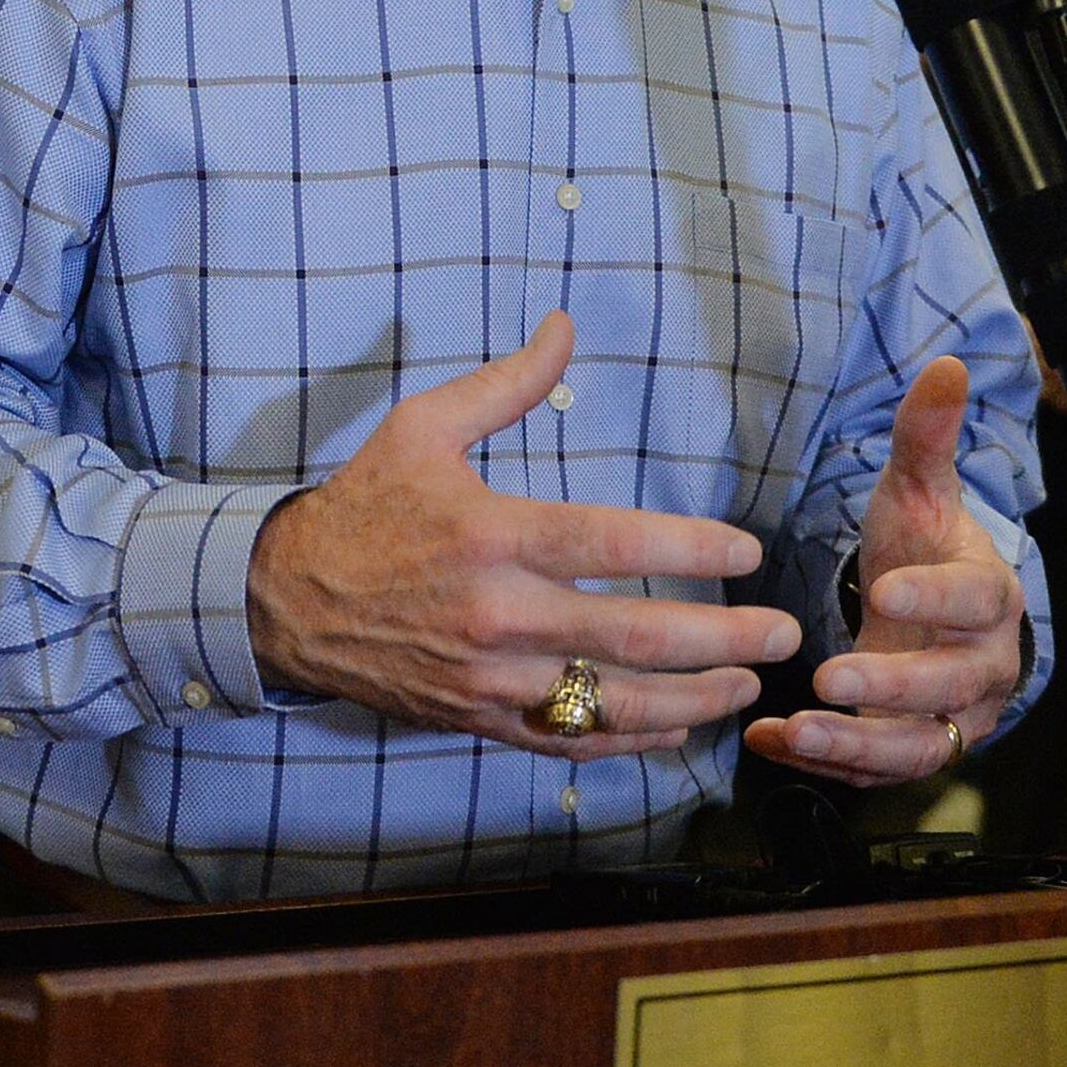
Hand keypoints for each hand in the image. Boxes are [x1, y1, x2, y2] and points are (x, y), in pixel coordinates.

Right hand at [244, 313, 798, 760]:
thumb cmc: (362, 507)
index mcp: (490, 535)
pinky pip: (569, 740)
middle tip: (783, 632)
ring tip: (749, 685)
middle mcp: (495, 614)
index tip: (746, 549)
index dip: (690, 548)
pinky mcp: (478, 719)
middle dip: (723, 637)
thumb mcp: (421, 428)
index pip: (611, 544)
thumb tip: (564, 326)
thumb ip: (504, 385)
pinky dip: (632, 739)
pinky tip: (678, 727)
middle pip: (632, 635)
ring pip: (612, 701)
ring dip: (695, 699)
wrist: (283, 600)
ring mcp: (488, 678)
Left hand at [744, 356, 1029, 786]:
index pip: (975, 597)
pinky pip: (875, 771)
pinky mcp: (912, 751)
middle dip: (889, 686)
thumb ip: (926, 435)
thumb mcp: (919, 490)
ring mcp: (949, 718)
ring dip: (854, 744)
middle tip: (826, 680)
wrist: (931, 618)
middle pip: (947, 685)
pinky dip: (824, 764)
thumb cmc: (925, 550)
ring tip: (794, 731)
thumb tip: (945, 364)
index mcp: (988, 596)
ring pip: (915, 745)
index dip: (936, 594)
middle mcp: (980, 667)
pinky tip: (768, 742)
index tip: (887, 588)